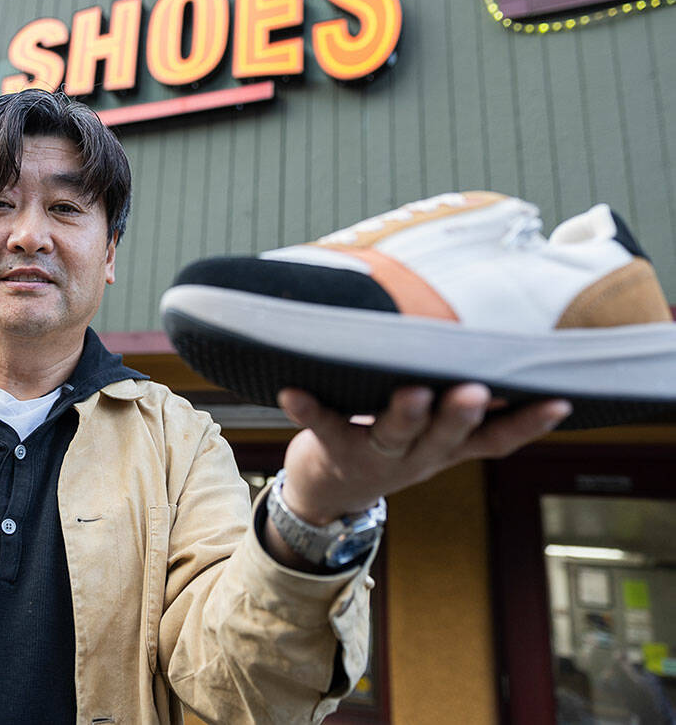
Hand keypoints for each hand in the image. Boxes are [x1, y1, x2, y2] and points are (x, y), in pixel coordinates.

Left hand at [275, 383, 570, 525]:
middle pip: (445, 436)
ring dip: (404, 413)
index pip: (496, 439)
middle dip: (461, 413)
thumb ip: (462, 410)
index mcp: (447, 449)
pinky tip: (292, 392)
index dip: (528, 424)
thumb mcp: (433, 438)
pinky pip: (323, 426)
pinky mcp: (334, 448)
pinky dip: (309, 409)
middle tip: (475, 390)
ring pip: (395, 434)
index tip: (558, 401)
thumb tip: (497, 357)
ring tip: (410, 392)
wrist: (328, 494)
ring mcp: (376, 455)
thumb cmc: (389, 445)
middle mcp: (418, 456)